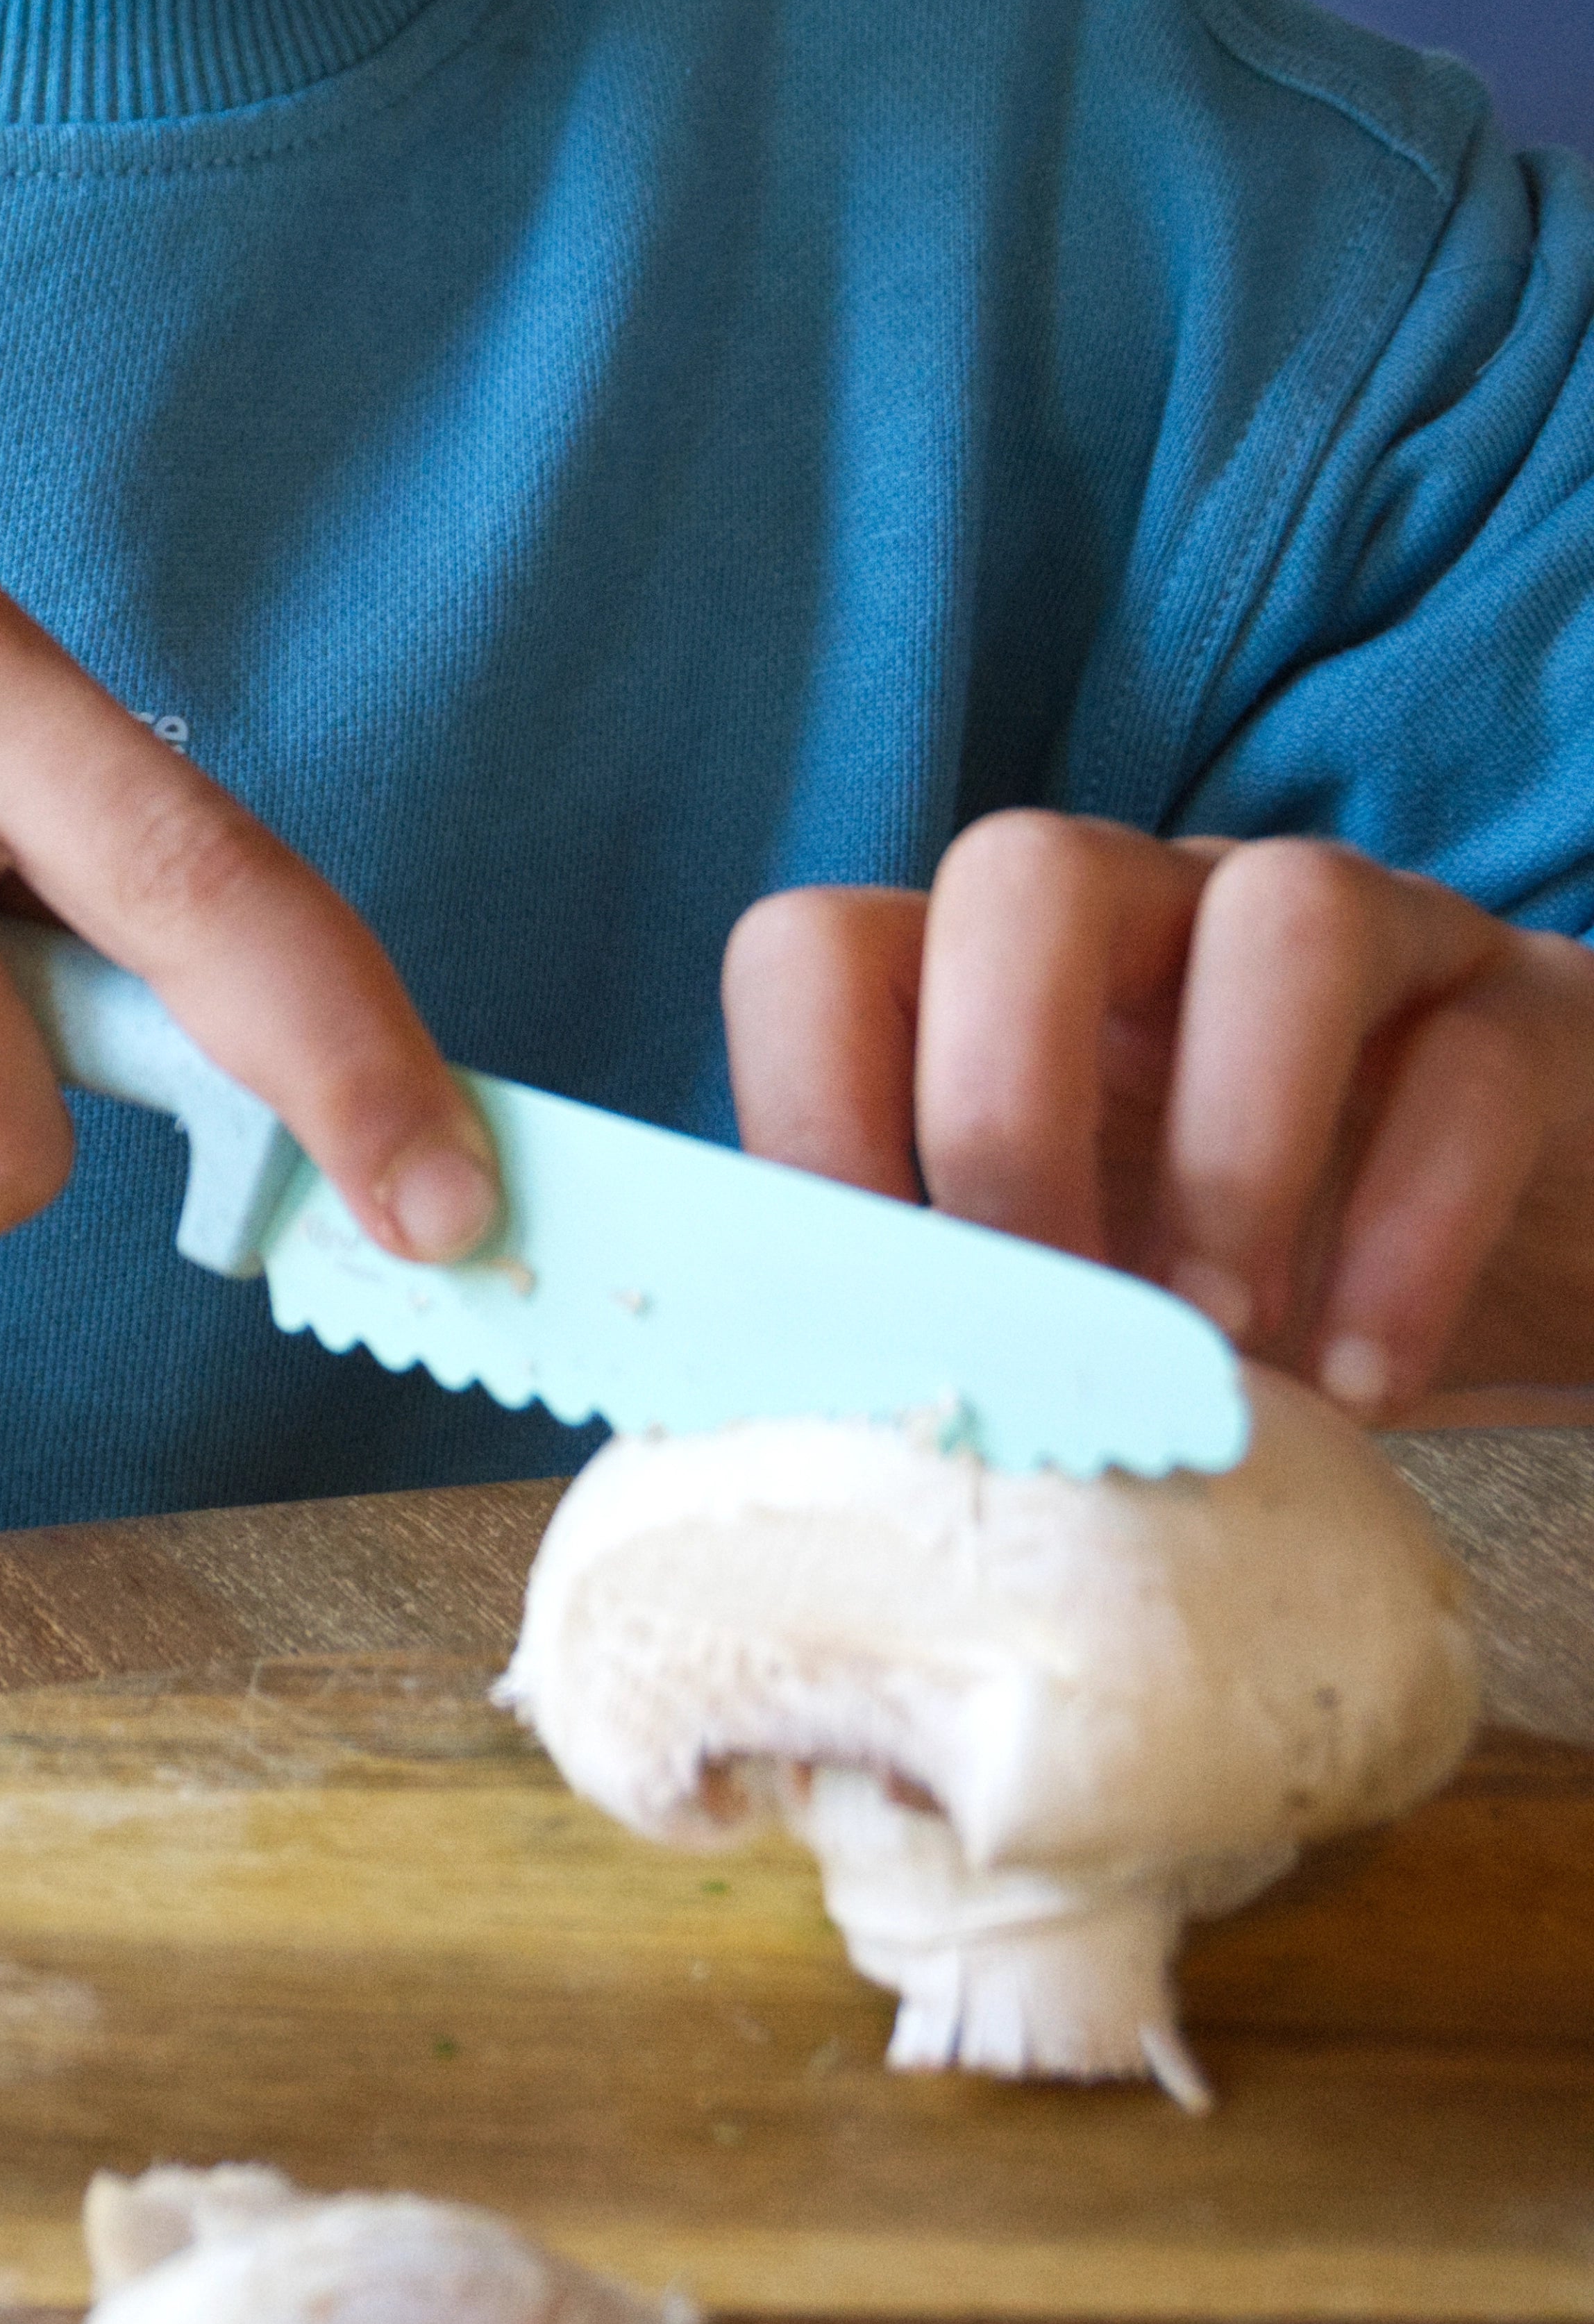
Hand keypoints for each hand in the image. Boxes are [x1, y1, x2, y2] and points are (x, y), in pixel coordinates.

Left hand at [723, 814, 1593, 1415]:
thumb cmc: (1244, 1280)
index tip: (861, 1326)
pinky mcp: (1514, 1007)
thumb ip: (963, 1320)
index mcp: (997, 979)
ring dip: (1230, 1151)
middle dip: (1010, 1111)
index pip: (823, 945)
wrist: (1516, 1247)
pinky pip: (1470, 1060)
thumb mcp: (1081, 1291)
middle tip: (1058, 1325)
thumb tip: (809, 1451)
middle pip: (1026, 872)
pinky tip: (1371, 1386)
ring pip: (1277, 911)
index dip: (806, 1114)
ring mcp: (1350, 931)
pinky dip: (1411, 1232)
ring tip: (1232, 1352)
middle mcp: (1155, 915)